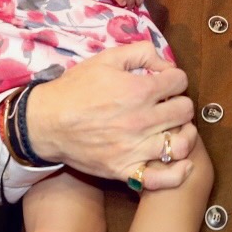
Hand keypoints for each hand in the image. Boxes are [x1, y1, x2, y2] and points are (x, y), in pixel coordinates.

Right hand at [24, 43, 197, 188]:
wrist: (47, 122)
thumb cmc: (77, 88)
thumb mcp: (107, 58)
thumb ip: (142, 52)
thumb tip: (165, 64)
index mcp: (138, 90)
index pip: (179, 81)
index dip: (175, 77)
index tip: (165, 82)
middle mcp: (141, 120)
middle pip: (184, 111)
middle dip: (180, 102)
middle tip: (168, 104)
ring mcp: (134, 149)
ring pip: (180, 144)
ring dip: (183, 133)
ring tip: (175, 128)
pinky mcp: (124, 171)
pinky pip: (161, 179)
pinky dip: (178, 173)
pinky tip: (182, 162)